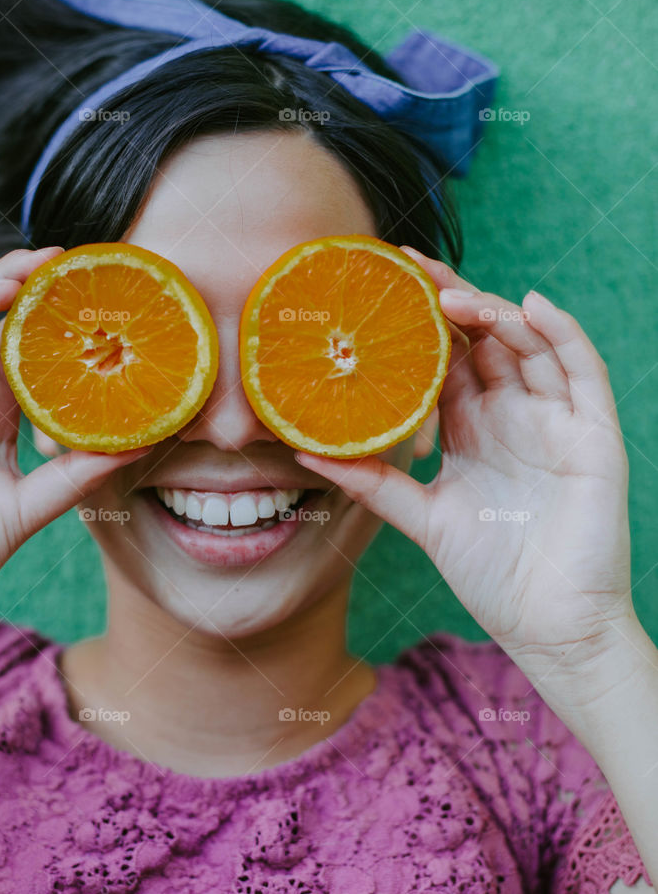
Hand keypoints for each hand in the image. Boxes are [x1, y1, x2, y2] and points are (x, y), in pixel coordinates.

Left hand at [295, 246, 639, 719]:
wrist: (547, 626)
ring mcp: (555, 421)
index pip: (446, 359)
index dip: (418, 322)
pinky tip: (529, 306)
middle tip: (407, 267)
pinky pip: (580, 370)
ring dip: (491, 312)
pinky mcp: (592, 435)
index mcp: (474, 429)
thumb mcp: (421, 517)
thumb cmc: (490, 574)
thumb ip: (372, 481)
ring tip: (448, 292)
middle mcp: (514, 415)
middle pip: (483, 339)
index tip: (379, 289)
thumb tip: (302, 447)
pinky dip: (559, 333)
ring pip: (527, 344)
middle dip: (448, 300)